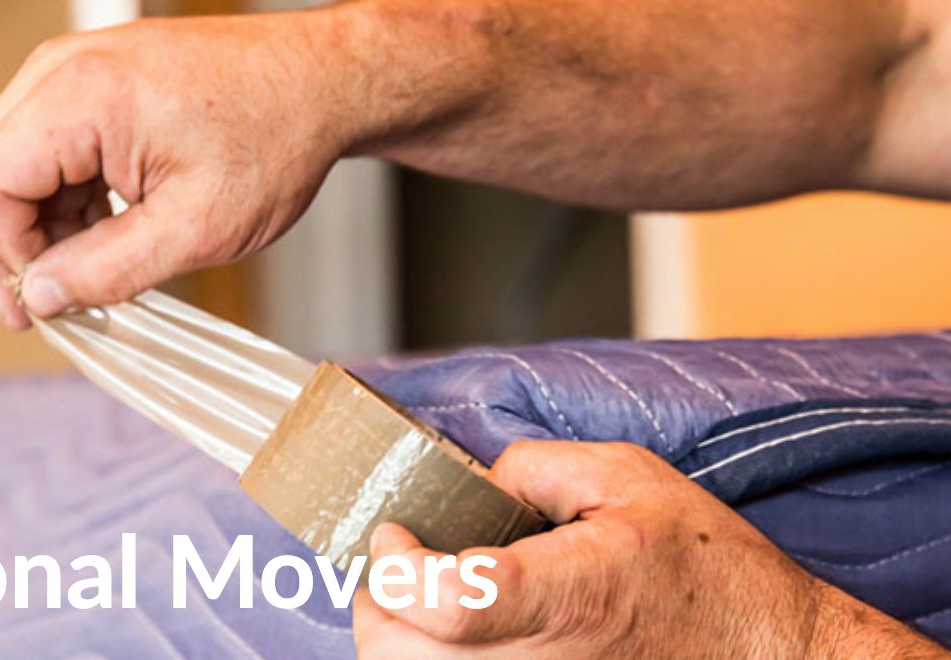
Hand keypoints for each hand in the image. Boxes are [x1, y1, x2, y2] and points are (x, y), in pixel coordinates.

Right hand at [0, 11, 355, 328]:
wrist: (323, 82)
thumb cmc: (276, 140)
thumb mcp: (198, 228)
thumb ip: (108, 270)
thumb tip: (40, 298)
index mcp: (81, 95)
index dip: (2, 258)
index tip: (41, 309)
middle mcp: (61, 69)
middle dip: (1, 248)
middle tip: (37, 308)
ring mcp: (71, 69)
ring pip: (5, 161)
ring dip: (32, 226)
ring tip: (85, 274)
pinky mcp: (89, 81)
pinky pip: (40, 147)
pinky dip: (57, 200)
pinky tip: (99, 235)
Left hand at [353, 440, 944, 657]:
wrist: (772, 659)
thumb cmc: (706, 572)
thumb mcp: (629, 478)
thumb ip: (531, 468)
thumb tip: (468, 488)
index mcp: (568, 593)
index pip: (449, 601)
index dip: (399, 568)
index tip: (395, 534)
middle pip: (404, 655)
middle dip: (380, 604)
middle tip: (397, 566)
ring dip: (397, 644)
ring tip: (421, 603)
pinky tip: (455, 640)